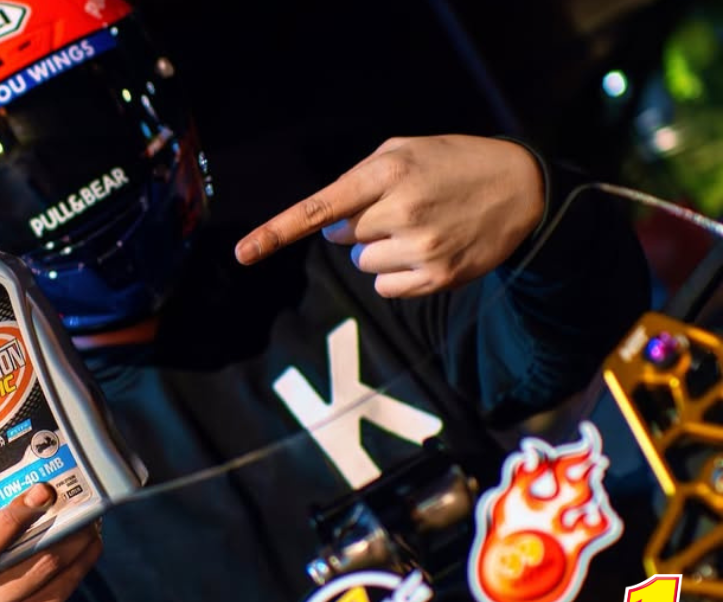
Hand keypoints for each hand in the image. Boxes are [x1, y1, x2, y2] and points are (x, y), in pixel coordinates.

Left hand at [234, 135, 545, 297]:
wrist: (521, 188)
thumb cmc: (450, 163)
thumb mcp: (405, 150)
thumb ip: (357, 179)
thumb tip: (325, 226)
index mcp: (387, 172)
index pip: (319, 209)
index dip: (276, 233)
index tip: (243, 253)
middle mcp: (401, 210)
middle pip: (343, 238)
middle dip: (359, 226)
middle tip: (400, 207)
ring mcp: (420, 247)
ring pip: (364, 265)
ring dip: (380, 250)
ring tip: (420, 226)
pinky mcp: (437, 277)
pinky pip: (386, 288)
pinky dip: (397, 274)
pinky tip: (427, 250)